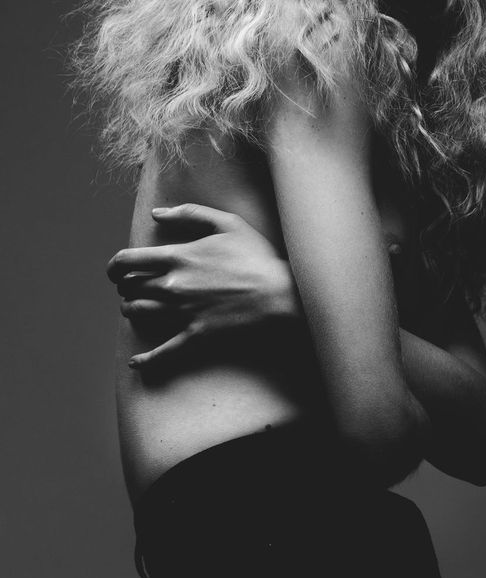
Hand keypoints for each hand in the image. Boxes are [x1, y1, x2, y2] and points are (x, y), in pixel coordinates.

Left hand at [107, 204, 300, 368]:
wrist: (280, 294)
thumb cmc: (256, 257)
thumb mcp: (227, 223)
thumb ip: (189, 214)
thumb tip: (156, 214)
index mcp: (177, 257)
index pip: (127, 261)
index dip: (114, 265)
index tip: (115, 270)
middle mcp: (173, 286)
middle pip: (129, 288)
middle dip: (125, 287)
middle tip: (132, 287)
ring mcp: (182, 313)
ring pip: (138, 314)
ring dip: (130, 311)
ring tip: (136, 308)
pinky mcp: (195, 335)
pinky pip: (162, 352)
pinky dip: (145, 359)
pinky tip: (136, 363)